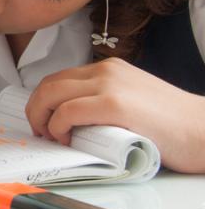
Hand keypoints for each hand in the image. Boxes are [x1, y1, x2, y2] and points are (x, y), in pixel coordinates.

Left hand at [25, 57, 204, 171]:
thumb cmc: (173, 125)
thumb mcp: (132, 99)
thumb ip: (104, 101)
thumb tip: (72, 120)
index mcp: (109, 69)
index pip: (59, 78)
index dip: (43, 101)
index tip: (44, 121)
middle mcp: (105, 71)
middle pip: (49, 84)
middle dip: (36, 109)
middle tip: (41, 132)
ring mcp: (109, 86)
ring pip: (52, 95)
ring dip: (42, 118)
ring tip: (53, 137)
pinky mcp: (114, 105)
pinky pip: (67, 111)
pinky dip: (57, 127)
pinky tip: (66, 139)